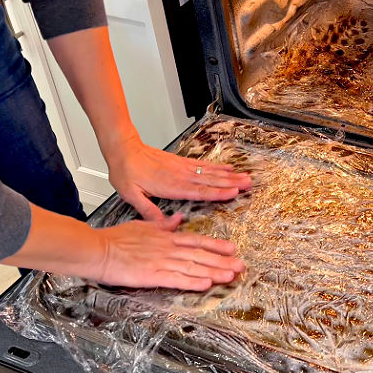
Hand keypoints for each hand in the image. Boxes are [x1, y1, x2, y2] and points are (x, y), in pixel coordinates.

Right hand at [95, 213, 244, 289]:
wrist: (97, 248)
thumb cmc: (116, 239)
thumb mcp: (143, 225)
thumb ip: (164, 224)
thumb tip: (178, 219)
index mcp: (166, 237)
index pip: (197, 241)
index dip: (216, 245)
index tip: (232, 249)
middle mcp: (169, 248)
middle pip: (201, 255)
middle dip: (223, 261)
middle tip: (241, 266)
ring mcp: (162, 262)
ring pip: (193, 267)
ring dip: (214, 272)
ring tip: (231, 275)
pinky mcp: (152, 275)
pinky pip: (177, 279)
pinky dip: (192, 281)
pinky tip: (206, 284)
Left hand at [106, 136, 251, 221]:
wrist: (124, 148)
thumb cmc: (126, 171)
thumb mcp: (130, 194)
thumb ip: (147, 210)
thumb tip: (161, 224)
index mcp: (170, 186)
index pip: (199, 191)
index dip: (218, 193)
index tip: (233, 193)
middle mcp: (180, 176)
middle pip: (211, 181)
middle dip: (231, 183)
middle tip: (249, 184)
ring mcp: (183, 168)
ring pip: (210, 173)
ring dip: (229, 175)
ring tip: (245, 177)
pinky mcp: (182, 162)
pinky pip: (203, 166)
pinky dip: (217, 167)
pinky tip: (227, 169)